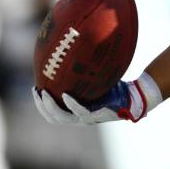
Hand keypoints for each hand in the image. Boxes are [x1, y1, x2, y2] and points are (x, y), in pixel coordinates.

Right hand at [33, 71, 161, 125]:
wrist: (134, 96)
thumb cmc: (113, 87)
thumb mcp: (93, 79)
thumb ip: (82, 71)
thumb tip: (70, 49)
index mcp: (76, 112)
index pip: (52, 113)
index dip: (41, 104)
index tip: (35, 89)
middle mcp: (80, 118)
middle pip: (53, 118)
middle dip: (42, 106)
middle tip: (37, 92)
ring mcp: (89, 119)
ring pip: (64, 118)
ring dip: (52, 107)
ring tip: (44, 95)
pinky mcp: (99, 115)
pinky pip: (81, 111)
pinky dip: (72, 104)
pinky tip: (66, 95)